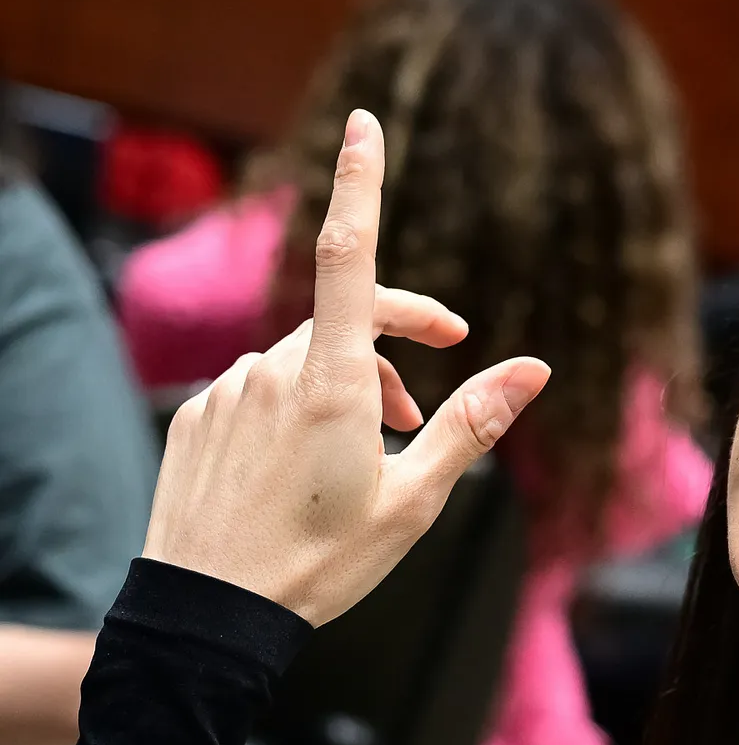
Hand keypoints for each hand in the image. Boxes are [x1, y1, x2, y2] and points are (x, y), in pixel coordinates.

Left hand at [142, 110, 548, 625]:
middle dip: (392, 354)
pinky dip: (291, 412)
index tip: (365, 127)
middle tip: (425, 409)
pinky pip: (256, 392)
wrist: (209, 618)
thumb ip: (472, 424)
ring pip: (301, 364)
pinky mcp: (197, 418)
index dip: (360, 184)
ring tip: (364, 461)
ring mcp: (227, 392)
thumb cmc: (320, 564)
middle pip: (345, 326)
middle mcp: (272, 372)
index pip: (353, 259)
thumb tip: (535, 369)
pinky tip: (300, 473)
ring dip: (343, 392)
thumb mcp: (416, 502)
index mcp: (332, 386)